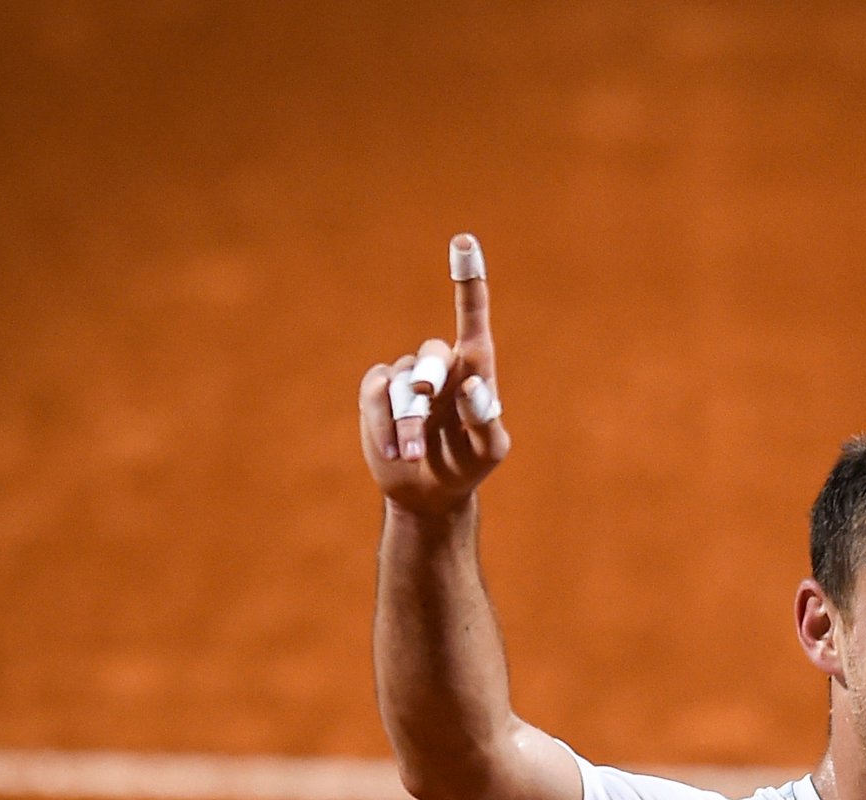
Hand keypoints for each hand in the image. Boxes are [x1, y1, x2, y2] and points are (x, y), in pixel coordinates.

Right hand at [358, 233, 511, 513]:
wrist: (429, 491)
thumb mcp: (489, 450)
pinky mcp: (378, 392)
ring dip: (410, 426)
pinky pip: (377, 394)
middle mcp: (441, 366)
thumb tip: (473, 386)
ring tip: (416, 455)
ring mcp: (407, 377)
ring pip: (402, 388)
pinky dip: (385, 426)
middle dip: (430, 380)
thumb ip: (487, 420)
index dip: (468, 280)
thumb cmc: (467, 464)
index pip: (472, 318)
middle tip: (428, 399)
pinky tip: (398, 453)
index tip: (465, 241)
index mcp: (474, 368)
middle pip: (432, 354)